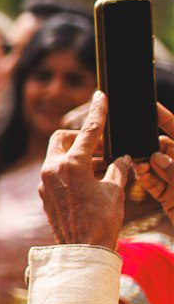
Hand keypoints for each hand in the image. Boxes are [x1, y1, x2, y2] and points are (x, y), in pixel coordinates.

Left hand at [40, 92, 126, 249]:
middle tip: (98, 146)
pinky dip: (69, 170)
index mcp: (71, 164)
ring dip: (76, 156)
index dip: (97, 112)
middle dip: (79, 137)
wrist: (82, 250)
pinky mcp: (44, 194)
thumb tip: (123, 158)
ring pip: (56, 155)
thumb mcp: (115, 191)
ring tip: (100, 168)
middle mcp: (52, 169)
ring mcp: (44, 182)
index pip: (88, 131)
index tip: (100, 95)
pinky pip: (54, 173)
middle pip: (62, 138)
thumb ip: (118, 169)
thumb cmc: (101, 222)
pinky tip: (88, 181)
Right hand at [136, 103, 173, 217]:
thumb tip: (155, 157)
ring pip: (156, 165)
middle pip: (164, 148)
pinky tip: (139, 173)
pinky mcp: (169, 197)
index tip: (150, 106)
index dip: (165, 118)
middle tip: (134, 144)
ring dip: (144, 163)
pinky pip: (153, 183)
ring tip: (137, 162)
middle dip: (149, 145)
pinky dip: (145, 178)